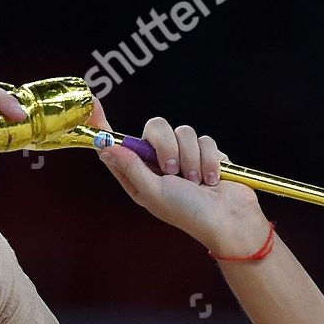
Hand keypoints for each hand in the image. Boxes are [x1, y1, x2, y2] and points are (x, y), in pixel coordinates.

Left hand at [98, 116, 268, 255]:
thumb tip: (106, 147)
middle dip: (167, 146)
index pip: (118, 146)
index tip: (95, 104)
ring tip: (196, 182)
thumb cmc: (188, 213)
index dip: (106, 126)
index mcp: (140, 176)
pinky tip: (211, 179)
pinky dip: (209, 160)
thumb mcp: (153, 192)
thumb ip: (131, 167)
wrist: (228, 218)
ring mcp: (183, 156)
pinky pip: (204, 138)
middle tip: (172, 170)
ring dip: (191, 158)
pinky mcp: (205, 152)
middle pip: (154, 128)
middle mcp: (158, 164)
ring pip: (183, 131)